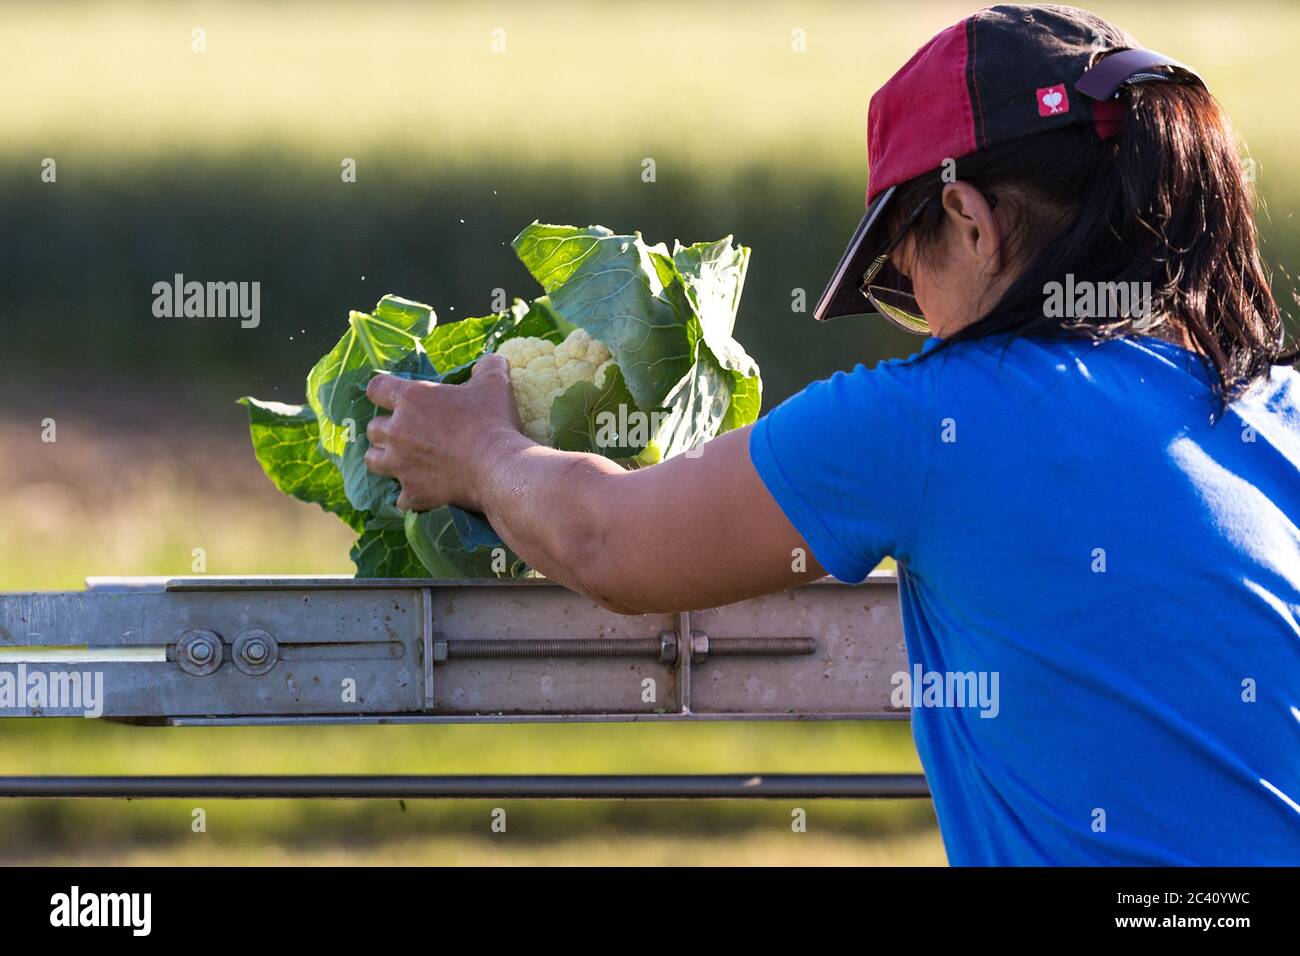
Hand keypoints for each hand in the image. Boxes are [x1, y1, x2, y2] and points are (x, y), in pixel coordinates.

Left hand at [364, 353, 525, 511]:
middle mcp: (397, 431)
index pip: (377, 388)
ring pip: (373, 461)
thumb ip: (488, 367)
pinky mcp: (412, 492)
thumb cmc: (492, 421)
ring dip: (384, 459)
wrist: (497, 468)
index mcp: (411, 399)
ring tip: (402, 460)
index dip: (383, 391)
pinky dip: (409, 494)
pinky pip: (400, 496)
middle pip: (373, 428)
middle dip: (385, 429)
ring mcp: (401, 464)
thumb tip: (492, 360)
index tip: (394, 396)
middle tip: (406, 431)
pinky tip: (422, 492)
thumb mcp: (495, 384)